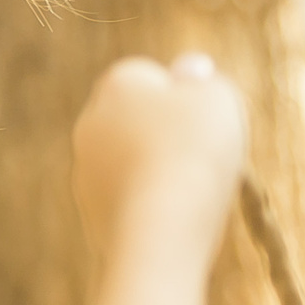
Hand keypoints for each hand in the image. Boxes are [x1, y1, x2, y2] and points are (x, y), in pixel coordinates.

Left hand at [70, 54, 248, 262]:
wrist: (159, 233)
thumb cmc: (194, 155)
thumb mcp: (219, 99)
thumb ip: (205, 81)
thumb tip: (190, 71)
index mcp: (117, 84)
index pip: (153, 78)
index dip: (186, 99)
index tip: (207, 122)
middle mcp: (91, 124)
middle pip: (140, 122)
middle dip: (168, 136)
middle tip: (204, 158)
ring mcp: (85, 173)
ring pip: (134, 165)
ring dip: (160, 174)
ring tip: (191, 193)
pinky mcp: (91, 215)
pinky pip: (131, 203)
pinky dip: (151, 209)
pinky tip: (172, 222)